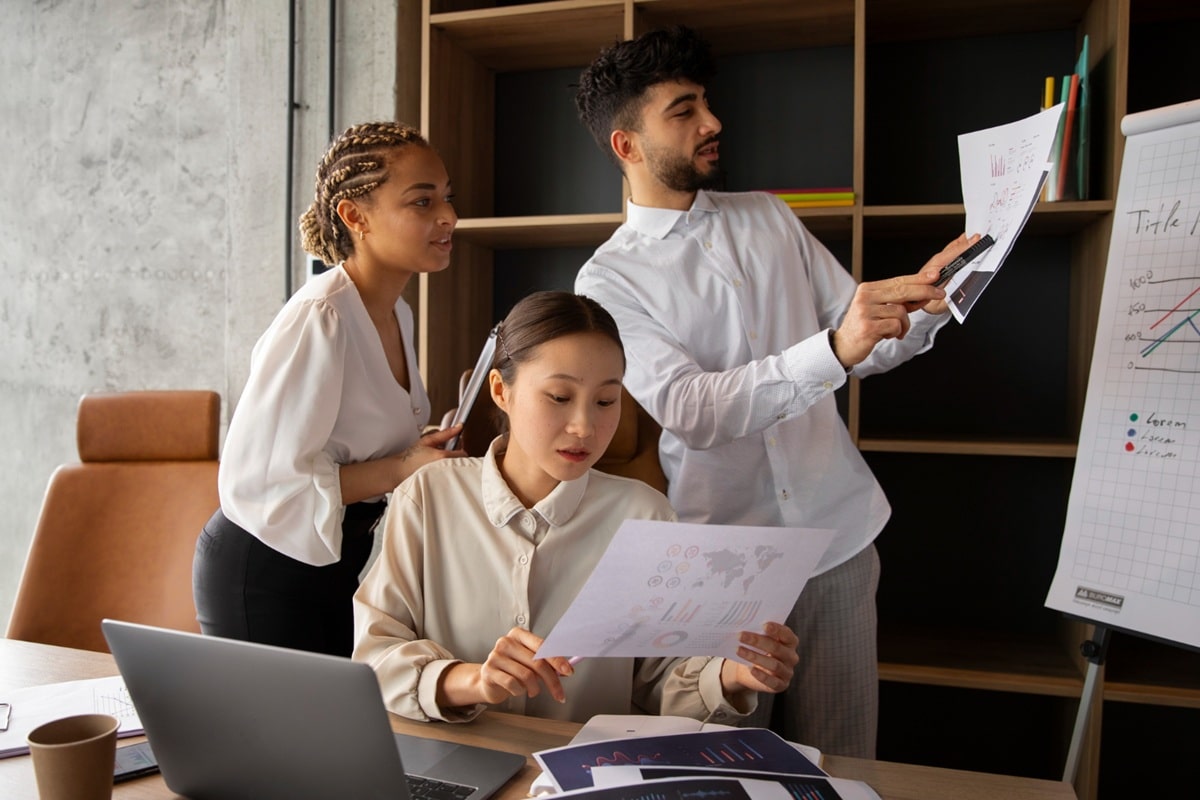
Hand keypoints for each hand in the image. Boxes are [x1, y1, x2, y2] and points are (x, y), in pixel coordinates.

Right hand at [392, 425, 465, 483]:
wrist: (401, 470)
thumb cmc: (412, 456)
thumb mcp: (428, 440)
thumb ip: (445, 433)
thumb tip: (458, 427)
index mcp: (443, 457)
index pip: (463, 453)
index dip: (459, 448)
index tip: (453, 445)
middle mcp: (445, 468)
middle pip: (461, 461)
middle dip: (456, 455)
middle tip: (446, 452)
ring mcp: (443, 476)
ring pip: (455, 468)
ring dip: (452, 463)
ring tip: (440, 460)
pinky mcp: (440, 482)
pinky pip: (450, 475)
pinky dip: (447, 470)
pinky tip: (438, 467)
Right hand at [472, 628, 572, 704]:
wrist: (489, 680)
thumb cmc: (512, 669)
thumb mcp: (530, 662)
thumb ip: (546, 663)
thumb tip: (567, 668)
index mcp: (519, 634)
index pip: (542, 646)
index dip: (557, 660)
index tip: (569, 671)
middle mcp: (506, 642)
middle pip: (537, 662)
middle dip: (552, 681)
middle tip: (559, 694)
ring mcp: (495, 656)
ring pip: (526, 675)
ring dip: (535, 688)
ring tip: (533, 691)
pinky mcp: (489, 671)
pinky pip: (513, 684)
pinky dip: (520, 691)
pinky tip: (518, 691)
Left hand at [720, 621, 798, 694]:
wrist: (751, 670)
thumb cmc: (758, 649)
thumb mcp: (759, 639)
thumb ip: (758, 631)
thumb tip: (745, 624)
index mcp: (790, 642)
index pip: (787, 634)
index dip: (776, 629)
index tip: (763, 625)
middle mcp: (792, 656)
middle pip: (777, 648)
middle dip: (758, 641)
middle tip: (740, 635)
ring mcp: (788, 672)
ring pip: (774, 665)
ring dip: (754, 657)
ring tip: (738, 650)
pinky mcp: (781, 685)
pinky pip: (773, 682)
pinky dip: (762, 676)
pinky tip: (751, 669)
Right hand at [831, 234, 976, 366]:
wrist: (843, 346)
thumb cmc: (864, 326)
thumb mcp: (879, 309)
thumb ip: (898, 301)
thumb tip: (924, 294)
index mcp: (868, 289)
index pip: (898, 281)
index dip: (918, 279)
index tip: (935, 277)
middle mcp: (865, 297)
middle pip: (902, 291)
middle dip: (924, 292)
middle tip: (939, 294)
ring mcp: (865, 312)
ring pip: (901, 311)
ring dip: (904, 324)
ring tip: (895, 331)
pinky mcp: (868, 327)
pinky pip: (895, 325)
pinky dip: (897, 332)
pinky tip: (888, 336)